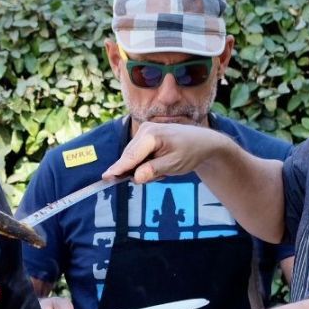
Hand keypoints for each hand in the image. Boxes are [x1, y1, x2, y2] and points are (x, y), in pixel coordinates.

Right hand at [101, 123, 235, 184]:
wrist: (202, 142)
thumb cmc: (190, 152)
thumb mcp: (174, 164)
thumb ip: (154, 170)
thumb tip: (136, 177)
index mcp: (151, 135)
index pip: (131, 156)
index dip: (118, 169)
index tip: (106, 178)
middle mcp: (144, 130)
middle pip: (129, 157)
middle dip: (138, 171)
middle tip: (160, 176)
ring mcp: (144, 131)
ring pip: (133, 157)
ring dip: (143, 168)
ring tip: (163, 169)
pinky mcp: (145, 135)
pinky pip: (138, 155)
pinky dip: (146, 163)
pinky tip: (160, 164)